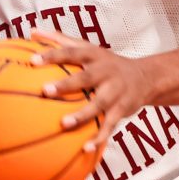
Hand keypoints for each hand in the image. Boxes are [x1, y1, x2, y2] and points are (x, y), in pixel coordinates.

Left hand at [30, 30, 150, 152]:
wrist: (145, 77)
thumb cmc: (106, 62)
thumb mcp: (87, 47)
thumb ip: (60, 39)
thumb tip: (32, 30)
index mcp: (94, 55)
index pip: (71, 52)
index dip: (52, 55)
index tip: (32, 60)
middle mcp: (106, 71)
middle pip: (85, 77)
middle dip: (66, 84)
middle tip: (45, 90)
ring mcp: (116, 91)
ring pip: (99, 104)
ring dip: (82, 115)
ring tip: (63, 124)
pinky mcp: (123, 109)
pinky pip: (110, 125)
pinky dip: (99, 137)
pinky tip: (85, 148)